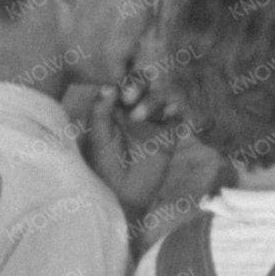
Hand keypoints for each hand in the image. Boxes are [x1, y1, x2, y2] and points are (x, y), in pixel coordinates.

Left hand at [84, 84, 187, 219]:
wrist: (122, 194)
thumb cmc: (103, 167)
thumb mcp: (97, 138)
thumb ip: (101, 111)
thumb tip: (109, 86)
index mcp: (114, 107)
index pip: (122, 82)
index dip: (123, 81)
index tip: (118, 93)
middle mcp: (134, 110)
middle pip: (144, 84)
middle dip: (138, 85)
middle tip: (129, 97)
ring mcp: (153, 120)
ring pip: (160, 96)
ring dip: (152, 100)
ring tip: (138, 117)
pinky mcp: (169, 133)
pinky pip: (177, 113)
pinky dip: (175, 107)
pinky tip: (168, 112)